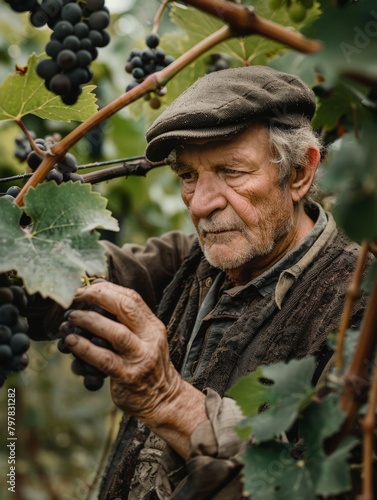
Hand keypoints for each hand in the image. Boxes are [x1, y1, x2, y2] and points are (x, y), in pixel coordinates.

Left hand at [64, 281, 205, 457]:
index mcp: (153, 326)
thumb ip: (128, 321)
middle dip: (98, 296)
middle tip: (76, 295)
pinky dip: (84, 348)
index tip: (87, 287)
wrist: (163, 399)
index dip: (107, 288)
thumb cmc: (147, 365)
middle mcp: (150, 338)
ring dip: (89, 321)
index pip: (132, 298)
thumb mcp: (145, 339)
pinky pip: (104, 359)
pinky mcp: (128, 376)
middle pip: (126, 308)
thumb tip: (98, 295)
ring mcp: (141, 358)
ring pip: (116, 333)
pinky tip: (71, 341)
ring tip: (71, 317)